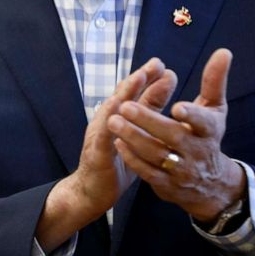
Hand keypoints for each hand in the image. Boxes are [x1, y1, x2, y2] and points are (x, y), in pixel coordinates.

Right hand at [35, 58, 176, 250]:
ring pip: (113, 109)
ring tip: (137, 78)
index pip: (135, 95)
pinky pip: (104, 137)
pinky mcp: (97, 152)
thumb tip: (162, 90)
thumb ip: (146, 114)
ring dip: (125, 93)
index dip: (147, 80)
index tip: (163, 66)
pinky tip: (118, 113)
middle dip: (139, 78)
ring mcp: (100, 135)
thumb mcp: (137, 136)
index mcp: (120, 118)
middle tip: (155, 64)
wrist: (92, 191)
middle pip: (124, 95)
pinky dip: (111, 123)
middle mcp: (108, 121)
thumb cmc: (117, 164)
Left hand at [107, 48, 245, 221]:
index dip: (192, 114)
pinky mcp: (167, 185)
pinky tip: (117, 142)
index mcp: (210, 131)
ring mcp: (182, 170)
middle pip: (173, 137)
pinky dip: (133, 158)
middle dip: (149, 122)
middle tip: (126, 106)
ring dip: (133, 139)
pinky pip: (148, 173)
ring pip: (156, 155)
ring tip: (113, 121)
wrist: (211, 185)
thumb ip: (215, 81)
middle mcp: (197, 152)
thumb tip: (224, 51)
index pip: (204, 123)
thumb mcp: (215, 110)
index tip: (177, 105)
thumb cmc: (207, 137)